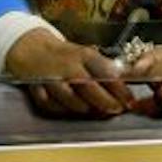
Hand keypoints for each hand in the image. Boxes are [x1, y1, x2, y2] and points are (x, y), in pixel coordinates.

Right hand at [4, 29, 136, 118]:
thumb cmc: (65, 56)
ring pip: (71, 100)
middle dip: (105, 102)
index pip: (106, 72)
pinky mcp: (37, 89)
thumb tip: (125, 88)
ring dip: (86, 109)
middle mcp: (68, 66)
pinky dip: (63, 110)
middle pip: (89, 88)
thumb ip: (103, 69)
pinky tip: (74, 111)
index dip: (120, 89)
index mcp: (83, 55)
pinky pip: (52, 105)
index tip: (129, 100)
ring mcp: (51, 78)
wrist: (32, 49)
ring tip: (97, 112)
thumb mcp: (86, 55)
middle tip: (116, 110)